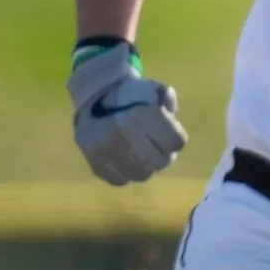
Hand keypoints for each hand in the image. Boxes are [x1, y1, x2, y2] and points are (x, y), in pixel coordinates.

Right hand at [67, 40, 187, 184]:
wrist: (92, 101)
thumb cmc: (130, 95)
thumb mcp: (153, 89)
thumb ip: (168, 102)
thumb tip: (171, 117)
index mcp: (136, 115)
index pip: (174, 141)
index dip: (177, 138)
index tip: (172, 133)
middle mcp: (118, 137)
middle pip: (159, 161)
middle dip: (165, 154)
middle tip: (160, 146)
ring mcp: (104, 155)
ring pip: (142, 174)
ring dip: (148, 166)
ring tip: (144, 152)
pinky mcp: (95, 167)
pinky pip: (121, 180)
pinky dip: (128, 172)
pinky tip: (127, 158)